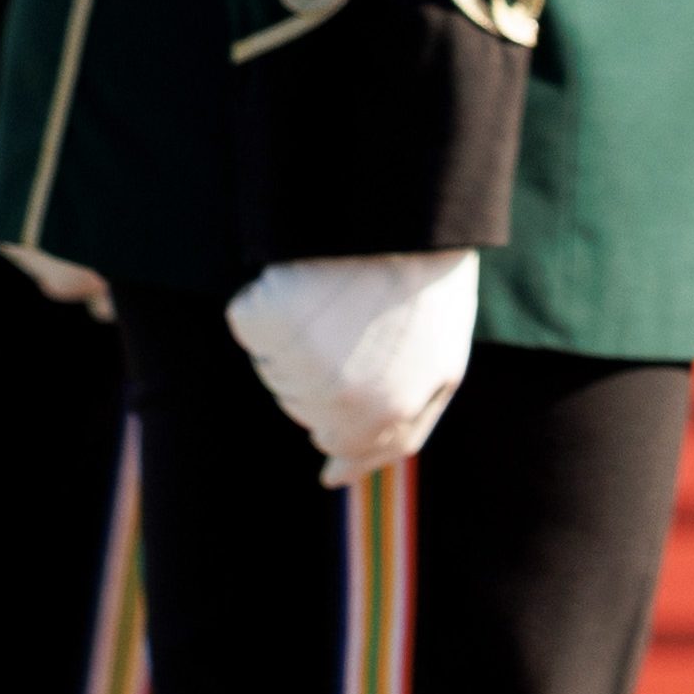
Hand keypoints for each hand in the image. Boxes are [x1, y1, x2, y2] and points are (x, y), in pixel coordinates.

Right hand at [228, 248, 484, 487]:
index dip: (347, 427)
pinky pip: (252, 325)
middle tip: (358, 322)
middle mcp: (335, 400)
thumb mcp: (440, 369)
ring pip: (278, 370)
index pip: (343, 448)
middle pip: (307, 409)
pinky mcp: (262, 321)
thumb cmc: (428, 289)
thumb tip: (332, 477)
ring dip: (300, 338)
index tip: (341, 422)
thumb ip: (399, 431)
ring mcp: (296, 362)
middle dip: (328, 375)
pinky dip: (269, 304)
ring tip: (340, 296)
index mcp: (383, 417)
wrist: (407, 216)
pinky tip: (306, 279)